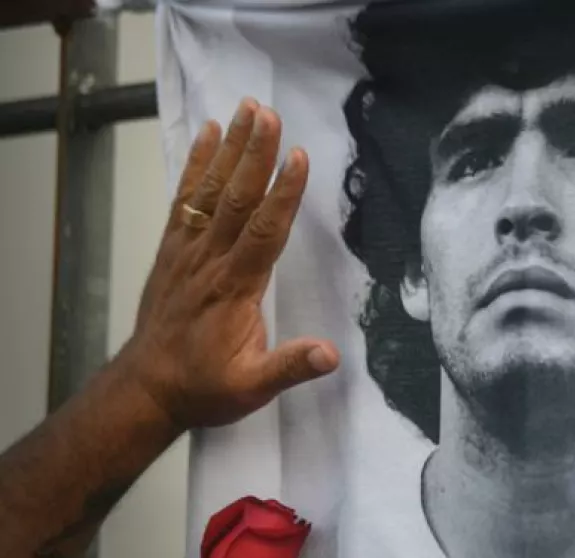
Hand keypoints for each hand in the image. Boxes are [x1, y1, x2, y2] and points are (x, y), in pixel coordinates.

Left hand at [123, 98, 339, 428]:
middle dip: (254, 153)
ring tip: (247, 110)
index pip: (262, 232)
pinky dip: (196, 164)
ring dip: (230, 148)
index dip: (282, 194)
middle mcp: (209, 261)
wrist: (146, 388)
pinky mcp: (173, 249)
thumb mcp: (250, 387)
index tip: (297, 157)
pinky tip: (209, 135)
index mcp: (234, 288)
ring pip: (211, 191)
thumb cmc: (204, 385)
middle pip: (235, 198)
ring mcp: (187, 251)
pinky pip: (184, 199)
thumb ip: (290, 367)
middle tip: (268, 113)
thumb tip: (330, 355)